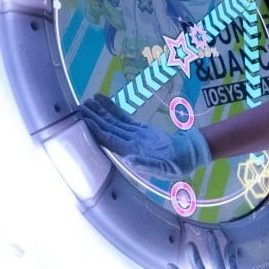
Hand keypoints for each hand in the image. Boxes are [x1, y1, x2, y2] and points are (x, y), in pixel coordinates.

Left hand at [79, 94, 210, 176]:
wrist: (188, 156)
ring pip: (113, 122)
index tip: (84, 119)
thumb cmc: (177, 164)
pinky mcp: (140, 130)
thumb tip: (128, 160)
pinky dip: (113, 109)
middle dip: (93, 118)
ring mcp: (133, 136)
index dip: (96, 130)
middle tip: (80, 106)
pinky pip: (123, 118)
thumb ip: (145, 164)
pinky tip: (103, 100)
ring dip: (100, 112)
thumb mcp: (164, 168)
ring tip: (88, 100)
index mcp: (132, 152)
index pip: (109, 139)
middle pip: (107, 129)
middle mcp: (128, 144)